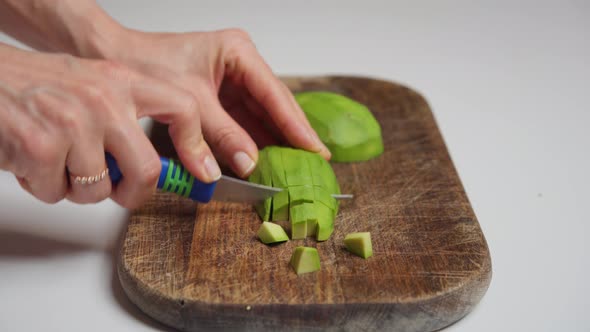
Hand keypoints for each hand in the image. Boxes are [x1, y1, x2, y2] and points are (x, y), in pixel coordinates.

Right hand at [0, 43, 197, 207]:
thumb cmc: (39, 86)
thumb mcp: (95, 87)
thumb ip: (128, 119)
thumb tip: (160, 169)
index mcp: (123, 81)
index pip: (183, 108)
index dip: (198, 147)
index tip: (203, 172)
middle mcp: (104, 100)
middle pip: (146, 170)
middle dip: (133, 193)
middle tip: (120, 191)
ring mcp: (74, 123)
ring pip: (97, 191)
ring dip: (76, 188)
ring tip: (58, 162)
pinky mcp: (42, 147)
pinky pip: (57, 194)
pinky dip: (43, 187)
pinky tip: (33, 160)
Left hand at [105, 28, 329, 178]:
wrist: (112, 61)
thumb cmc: (147, 65)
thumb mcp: (191, 102)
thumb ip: (223, 135)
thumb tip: (251, 164)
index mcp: (238, 53)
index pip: (275, 95)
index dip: (297, 126)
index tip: (315, 149)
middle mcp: (239, 67)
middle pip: (273, 108)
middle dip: (290, 137)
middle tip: (311, 165)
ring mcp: (230, 84)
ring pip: (259, 119)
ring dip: (272, 145)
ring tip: (292, 169)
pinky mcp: (219, 101)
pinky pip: (241, 126)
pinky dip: (249, 145)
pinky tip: (264, 164)